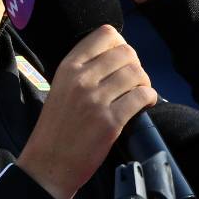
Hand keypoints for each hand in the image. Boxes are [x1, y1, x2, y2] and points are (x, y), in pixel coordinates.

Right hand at [16, 25, 157, 198]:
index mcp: (68, 67)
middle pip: (126, 53)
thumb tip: (116, 58)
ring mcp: (96, 100)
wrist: (48, 164)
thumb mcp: (61, 87)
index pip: (105, 34)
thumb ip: (84, 70)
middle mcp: (82, 79)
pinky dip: (150, 99)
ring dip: (144, 83)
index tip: (122, 61)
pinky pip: (142, 97)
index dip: (121, 45)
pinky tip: (144, 105)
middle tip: (134, 81)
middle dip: (136, 65)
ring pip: (137, 74)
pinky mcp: (110, 122)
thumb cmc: (56, 128)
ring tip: (139, 94)